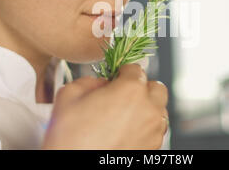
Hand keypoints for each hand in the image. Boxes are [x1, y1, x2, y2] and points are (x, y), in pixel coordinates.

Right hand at [42, 64, 168, 149]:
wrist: (74, 169)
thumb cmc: (71, 139)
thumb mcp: (68, 95)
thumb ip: (89, 80)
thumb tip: (99, 83)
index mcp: (130, 90)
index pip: (135, 68)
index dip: (122, 71)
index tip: (115, 78)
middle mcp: (148, 109)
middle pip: (156, 87)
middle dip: (141, 87)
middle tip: (123, 95)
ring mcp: (153, 131)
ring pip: (159, 110)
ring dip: (146, 107)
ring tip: (125, 115)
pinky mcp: (153, 148)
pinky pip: (155, 130)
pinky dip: (145, 127)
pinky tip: (126, 131)